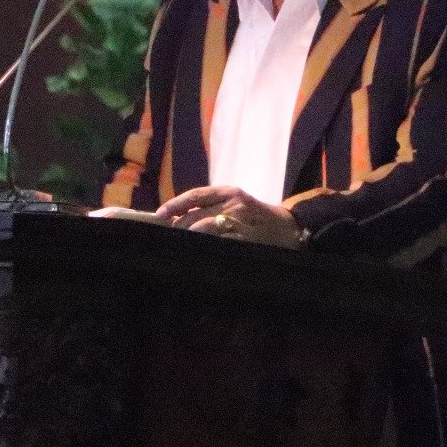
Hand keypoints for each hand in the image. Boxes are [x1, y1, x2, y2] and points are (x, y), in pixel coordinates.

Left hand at [155, 186, 303, 248]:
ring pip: (204, 228)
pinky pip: (219, 244)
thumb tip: (177, 218)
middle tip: (163, 237)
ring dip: (187, 238)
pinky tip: (195, 254)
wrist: (288, 228)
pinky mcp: (245, 239)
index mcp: (229, 192)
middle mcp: (233, 203)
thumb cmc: (256, 217)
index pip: (195, 195)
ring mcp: (240, 221)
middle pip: (195, 214)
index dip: (175, 204)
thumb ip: (212, 207)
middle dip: (177, 227)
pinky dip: (204, 248)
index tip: (158, 215)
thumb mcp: (236, 203)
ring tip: (175, 246)